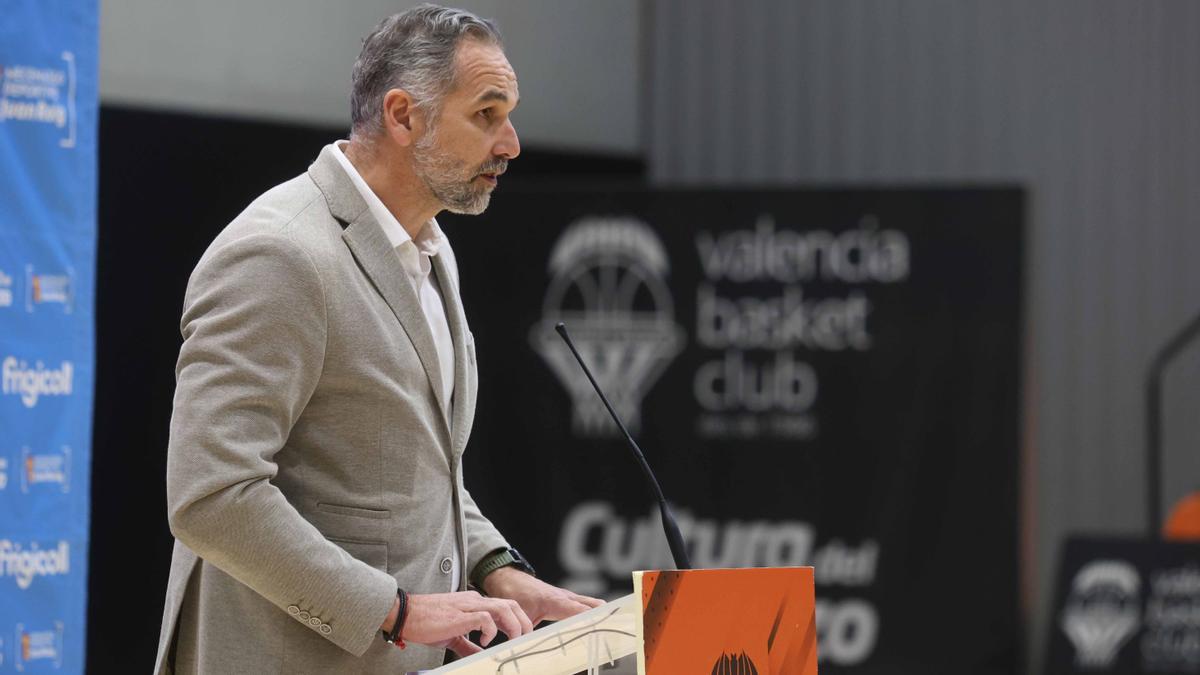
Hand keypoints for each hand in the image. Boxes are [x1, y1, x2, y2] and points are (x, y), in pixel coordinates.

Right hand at [380, 590, 532, 656]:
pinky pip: (484, 618)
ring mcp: (468, 606)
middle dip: (524, 622)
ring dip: (513, 625)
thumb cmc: (425, 622)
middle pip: (511, 604)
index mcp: (474, 603)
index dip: (518, 620)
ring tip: (513, 641)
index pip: (505, 606)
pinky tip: (485, 640)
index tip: (522, 636)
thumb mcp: (452, 635)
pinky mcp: (460, 615)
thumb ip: (467, 644)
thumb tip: (478, 654)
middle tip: (525, 639)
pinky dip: (491, 630)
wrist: (404, 614)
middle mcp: (474, 601)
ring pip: (503, 608)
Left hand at [481, 567, 604, 624]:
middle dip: (606, 617)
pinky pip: (585, 607)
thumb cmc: (515, 594)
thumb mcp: (520, 616)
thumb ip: (527, 633)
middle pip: (595, 605)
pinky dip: (592, 615)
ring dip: (601, 616)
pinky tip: (594, 628)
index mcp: (557, 601)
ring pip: (593, 605)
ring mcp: (569, 597)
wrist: (510, 579)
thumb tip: (529, 649)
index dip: (594, 621)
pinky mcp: (567, 600)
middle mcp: (567, 598)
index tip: (605, 629)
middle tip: (613, 632)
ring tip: (608, 634)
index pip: (582, 612)